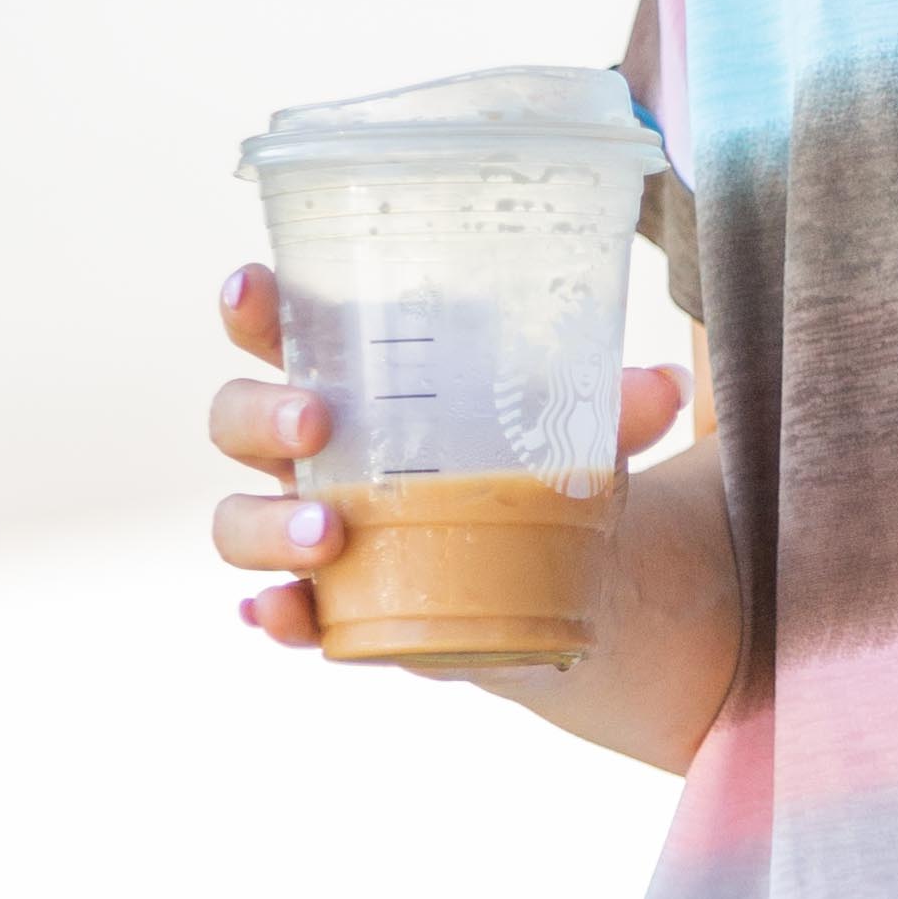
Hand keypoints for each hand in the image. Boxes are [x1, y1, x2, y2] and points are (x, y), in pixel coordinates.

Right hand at [206, 261, 688, 658]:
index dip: (250, 305)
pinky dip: (272, 614)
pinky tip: (279, 614)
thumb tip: (662, 383)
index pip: (278, 328)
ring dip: (266, 525)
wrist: (552, 572)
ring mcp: (312, 527)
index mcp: (353, 378)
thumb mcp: (570, 430)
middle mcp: (312, 451)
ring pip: (239, 521)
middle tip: (317, 421)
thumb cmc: (528, 459)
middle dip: (260, 414)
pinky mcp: (336, 603)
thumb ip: (609, 408)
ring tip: (329, 533)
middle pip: (235, 418)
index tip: (252, 284)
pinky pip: (280, 611)